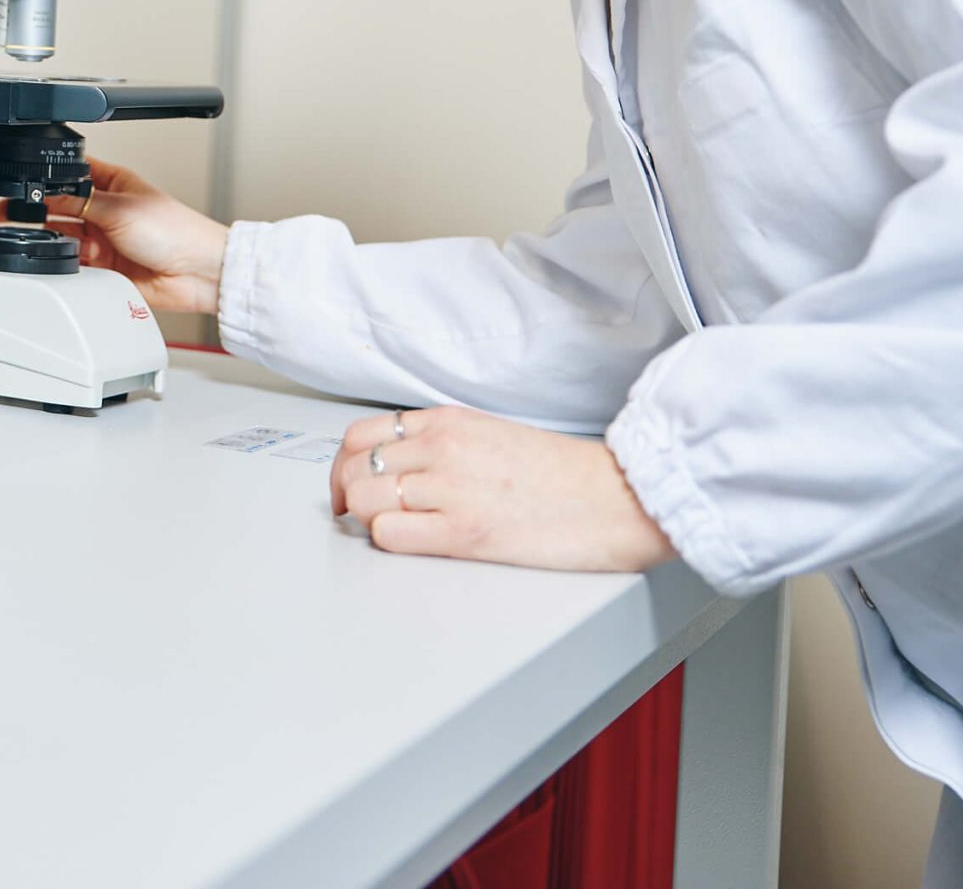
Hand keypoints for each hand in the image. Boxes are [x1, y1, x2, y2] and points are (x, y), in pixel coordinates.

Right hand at [0, 157, 229, 311]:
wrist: (195, 273)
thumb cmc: (175, 231)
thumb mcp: (119, 207)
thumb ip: (78, 202)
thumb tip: (46, 194)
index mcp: (112, 183)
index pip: (71, 173)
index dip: (48, 176)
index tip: (25, 183)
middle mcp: (104, 209)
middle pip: (60, 206)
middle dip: (44, 210)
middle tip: (22, 213)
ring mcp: (103, 238)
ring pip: (64, 235)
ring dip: (59, 238)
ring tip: (63, 239)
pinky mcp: (102, 266)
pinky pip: (72, 262)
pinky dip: (67, 261)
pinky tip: (73, 258)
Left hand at [329, 405, 675, 571]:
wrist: (618, 497)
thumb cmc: (563, 475)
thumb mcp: (489, 435)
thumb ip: (440, 443)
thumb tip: (395, 464)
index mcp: (445, 421)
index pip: (359, 436)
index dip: (344, 466)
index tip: (348, 485)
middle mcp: (440, 447)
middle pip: (351, 467)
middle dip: (346, 495)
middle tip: (356, 516)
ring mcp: (449, 487)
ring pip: (360, 498)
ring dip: (365, 518)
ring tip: (391, 529)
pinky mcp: (464, 530)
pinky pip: (388, 533)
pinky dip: (389, 540)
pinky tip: (413, 542)